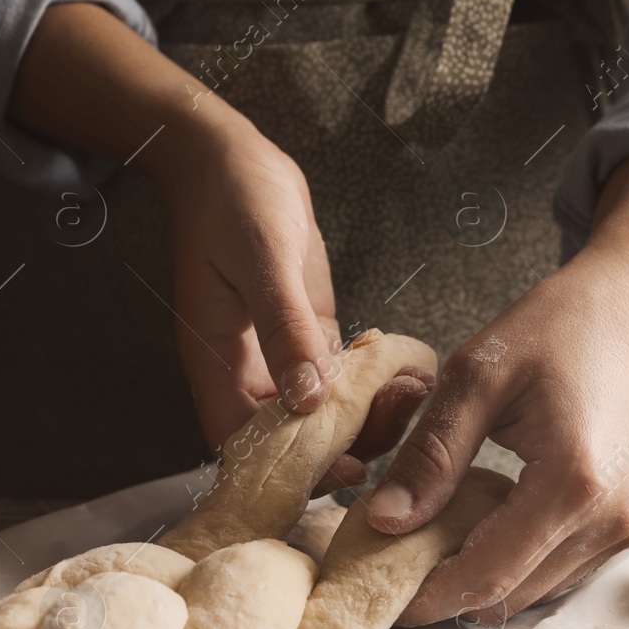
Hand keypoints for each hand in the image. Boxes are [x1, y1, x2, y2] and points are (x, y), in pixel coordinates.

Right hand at [10, 3, 430, 488]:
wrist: (230, 158)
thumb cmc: (233, 202)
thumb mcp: (262, 261)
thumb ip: (285, 330)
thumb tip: (308, 400)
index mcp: (218, 363)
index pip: (244, 443)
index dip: (288, 470)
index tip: (342, 468)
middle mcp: (246, 370)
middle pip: (288, 440)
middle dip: (341, 448)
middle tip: (396, 431)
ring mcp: (279, 354)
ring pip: (320, 414)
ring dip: (364, 417)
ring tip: (411, 396)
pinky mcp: (307, 332)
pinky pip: (338, 378)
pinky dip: (370, 384)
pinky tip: (407, 372)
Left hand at [366, 151, 628, 624]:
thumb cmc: (559, 325)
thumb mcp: (477, 377)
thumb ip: (430, 454)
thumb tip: (384, 520)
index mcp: (573, 484)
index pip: (485, 575)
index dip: (424, 596)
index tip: (370, 593)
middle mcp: (609, 520)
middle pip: (508, 594)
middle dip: (443, 592)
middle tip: (384, 567)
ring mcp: (625, 526)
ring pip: (533, 590)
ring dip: (476, 577)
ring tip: (422, 542)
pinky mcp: (626, 521)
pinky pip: (557, 567)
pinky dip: (510, 560)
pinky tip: (472, 524)